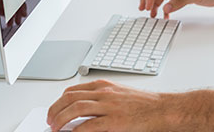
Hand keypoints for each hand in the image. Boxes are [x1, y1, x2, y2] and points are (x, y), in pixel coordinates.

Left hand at [47, 80, 172, 131]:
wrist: (163, 109)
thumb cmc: (145, 104)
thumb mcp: (121, 94)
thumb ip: (102, 98)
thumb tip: (83, 108)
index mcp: (105, 86)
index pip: (73, 90)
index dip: (59, 102)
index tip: (54, 110)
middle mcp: (105, 93)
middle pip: (70, 98)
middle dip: (55, 110)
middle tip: (50, 121)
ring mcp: (110, 106)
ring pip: (76, 108)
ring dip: (61, 119)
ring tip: (55, 128)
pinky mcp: (115, 121)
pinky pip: (89, 125)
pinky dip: (77, 130)